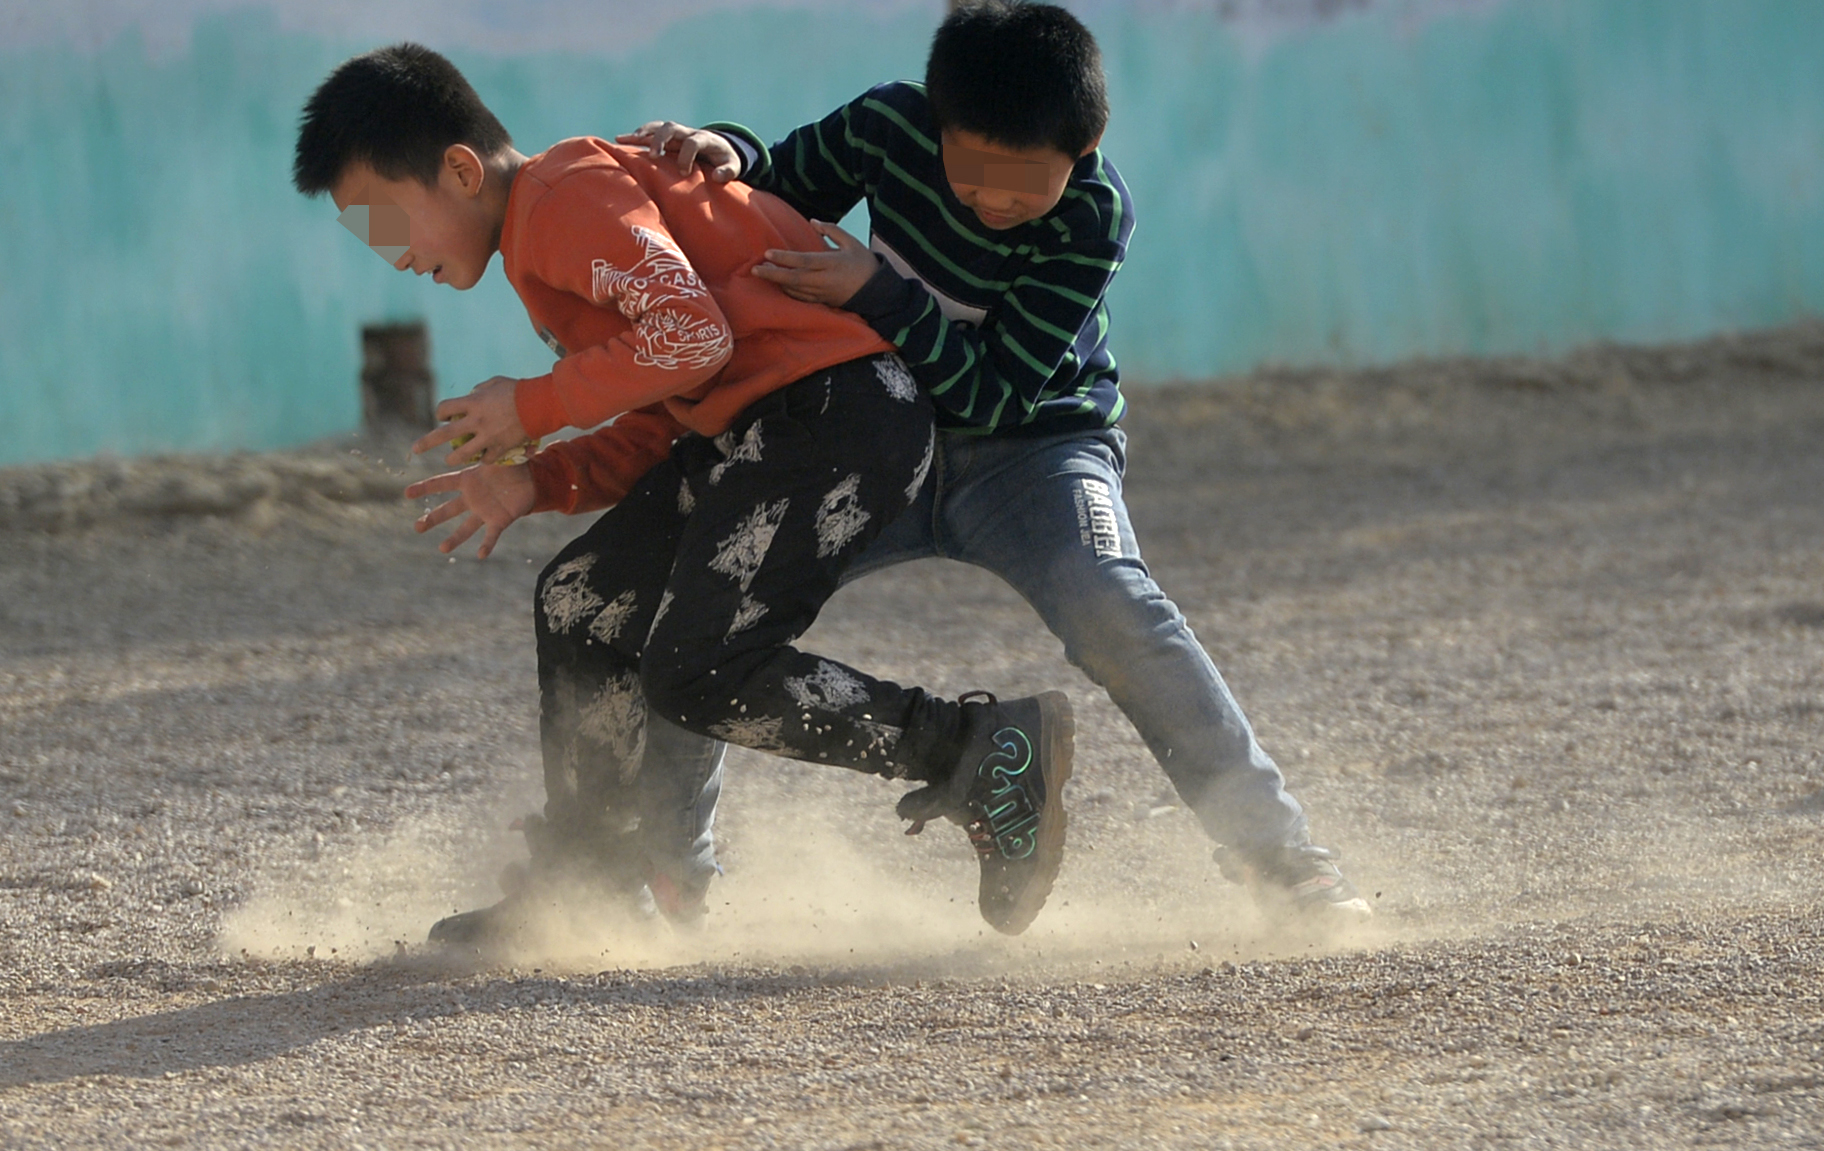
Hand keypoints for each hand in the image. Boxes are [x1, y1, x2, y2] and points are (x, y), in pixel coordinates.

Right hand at [403, 462, 536, 558]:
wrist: (529, 480)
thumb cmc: (510, 465)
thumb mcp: (499, 455)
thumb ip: (490, 449)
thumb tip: (488, 435)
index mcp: (467, 480)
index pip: (442, 483)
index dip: (424, 488)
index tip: (407, 493)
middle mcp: (471, 498)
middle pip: (448, 510)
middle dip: (432, 518)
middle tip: (417, 527)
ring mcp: (483, 511)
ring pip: (466, 528)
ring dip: (454, 539)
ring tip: (442, 548)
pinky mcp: (498, 520)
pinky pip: (491, 535)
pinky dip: (486, 544)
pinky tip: (480, 555)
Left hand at [412, 376, 529, 465]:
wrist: (539, 404)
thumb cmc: (518, 390)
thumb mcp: (495, 383)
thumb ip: (480, 390)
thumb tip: (472, 394)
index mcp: (472, 403)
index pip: (444, 409)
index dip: (440, 413)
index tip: (443, 416)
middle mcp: (476, 421)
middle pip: (443, 434)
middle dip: (426, 442)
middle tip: (415, 449)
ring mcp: (487, 437)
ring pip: (462, 454)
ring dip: (453, 459)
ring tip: (450, 461)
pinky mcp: (501, 448)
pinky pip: (486, 460)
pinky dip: (484, 460)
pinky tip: (483, 460)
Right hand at [616, 121, 740, 182]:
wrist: (721, 147)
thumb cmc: (726, 159)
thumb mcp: (733, 166)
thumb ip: (728, 171)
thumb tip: (718, 177)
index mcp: (705, 139)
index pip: (693, 142)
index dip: (687, 156)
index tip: (684, 172)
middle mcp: (688, 132)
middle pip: (671, 128)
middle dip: (660, 140)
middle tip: (653, 157)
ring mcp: (678, 133)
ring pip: (658, 127)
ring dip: (642, 134)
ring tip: (623, 141)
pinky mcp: (669, 138)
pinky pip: (651, 131)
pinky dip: (638, 135)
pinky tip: (623, 141)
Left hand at [751, 221, 877, 307]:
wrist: (877, 292)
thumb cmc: (864, 263)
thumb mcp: (852, 242)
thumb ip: (832, 230)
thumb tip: (813, 222)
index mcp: (832, 264)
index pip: (804, 261)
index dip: (785, 259)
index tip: (767, 254)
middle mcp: (825, 280)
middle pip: (794, 279)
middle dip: (773, 275)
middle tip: (755, 270)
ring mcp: (823, 293)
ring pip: (795, 290)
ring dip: (777, 283)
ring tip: (762, 273)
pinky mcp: (823, 301)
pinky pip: (801, 298)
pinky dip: (788, 292)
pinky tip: (778, 285)